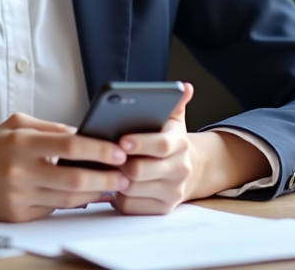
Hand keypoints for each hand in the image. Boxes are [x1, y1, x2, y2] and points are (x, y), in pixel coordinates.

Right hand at [0, 112, 129, 222]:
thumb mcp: (17, 124)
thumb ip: (50, 128)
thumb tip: (83, 134)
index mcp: (21, 142)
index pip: (70, 144)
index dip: (99, 149)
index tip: (119, 151)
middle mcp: (20, 171)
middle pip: (74, 178)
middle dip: (105, 177)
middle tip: (125, 175)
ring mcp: (19, 196)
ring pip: (68, 199)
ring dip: (94, 193)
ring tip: (112, 185)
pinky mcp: (17, 216)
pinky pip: (53, 210)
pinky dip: (73, 203)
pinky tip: (86, 196)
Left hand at [112, 82, 269, 214]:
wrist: (188, 171)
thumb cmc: (170, 142)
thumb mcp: (173, 121)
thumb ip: (174, 103)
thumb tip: (184, 86)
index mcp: (181, 145)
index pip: (161, 145)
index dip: (140, 143)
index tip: (121, 140)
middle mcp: (180, 170)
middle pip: (142, 171)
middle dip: (120, 164)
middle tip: (106, 156)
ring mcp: (172, 192)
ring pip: (132, 189)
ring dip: (116, 179)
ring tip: (107, 168)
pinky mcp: (162, 209)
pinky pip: (130, 206)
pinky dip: (118, 197)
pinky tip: (115, 184)